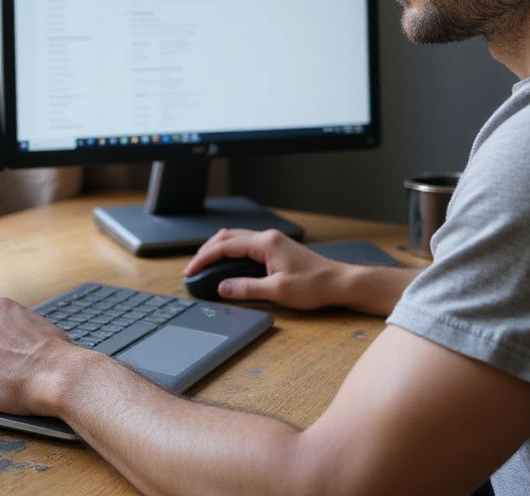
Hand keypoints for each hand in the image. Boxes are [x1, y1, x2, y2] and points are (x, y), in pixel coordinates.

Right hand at [183, 228, 349, 309]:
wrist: (339, 283)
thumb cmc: (314, 285)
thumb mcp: (277, 291)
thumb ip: (246, 288)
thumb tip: (222, 288)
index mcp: (266, 243)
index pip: (225, 246)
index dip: (204, 259)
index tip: (191, 271)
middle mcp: (268, 238)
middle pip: (228, 237)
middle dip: (206, 251)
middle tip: (193, 268)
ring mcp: (273, 242)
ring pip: (237, 239)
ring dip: (218, 250)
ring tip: (205, 265)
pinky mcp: (277, 249)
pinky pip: (247, 245)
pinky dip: (231, 252)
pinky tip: (227, 264)